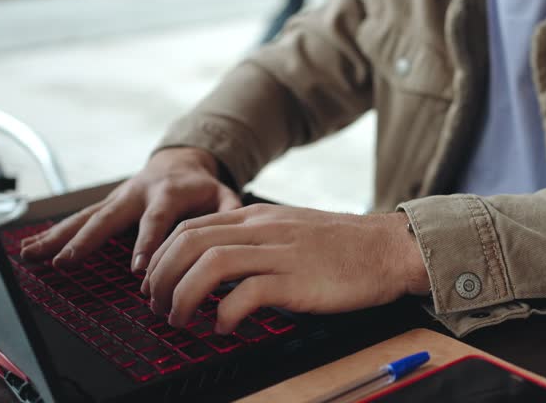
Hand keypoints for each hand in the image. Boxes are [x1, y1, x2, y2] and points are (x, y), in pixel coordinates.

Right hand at [20, 147, 241, 272]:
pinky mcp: (106, 205)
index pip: (157, 220)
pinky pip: (77, 220)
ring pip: (85, 217)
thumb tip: (230, 232)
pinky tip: (30, 251)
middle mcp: (136, 194)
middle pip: (108, 217)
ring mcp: (117, 199)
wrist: (181, 162)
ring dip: (58, 237)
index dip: (147, 243)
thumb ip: (229, 211)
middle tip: (66, 262)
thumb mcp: (223, 195)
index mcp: (168, 193)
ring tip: (33, 255)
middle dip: (87, 241)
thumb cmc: (203, 187)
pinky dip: (53, 235)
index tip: (138, 270)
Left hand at [141, 205, 429, 333]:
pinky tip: (222, 327)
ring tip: (180, 320)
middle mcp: (264, 229)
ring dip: (183, 295)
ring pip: (210, 264)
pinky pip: (247, 294)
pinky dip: (224, 313)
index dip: (163, 257)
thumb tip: (219, 262)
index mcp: (259, 217)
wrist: (389, 248)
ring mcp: (280, 253)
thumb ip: (257, 238)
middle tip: (158, 306)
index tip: (156, 283)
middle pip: (191, 242)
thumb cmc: (344, 246)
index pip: (192, 226)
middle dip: (162, 277)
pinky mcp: (298, 280)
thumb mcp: (292, 229)